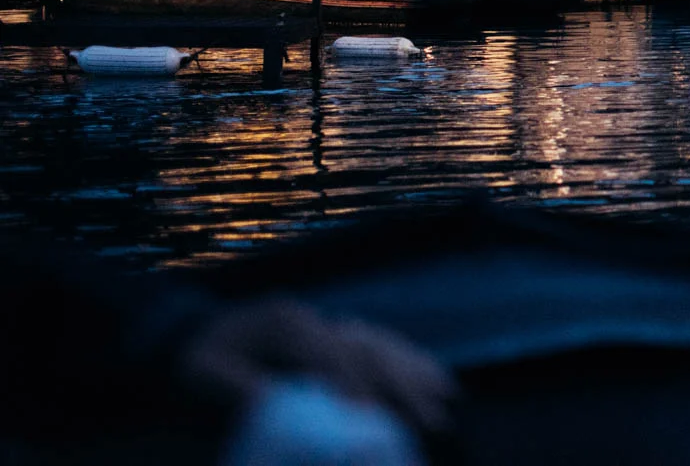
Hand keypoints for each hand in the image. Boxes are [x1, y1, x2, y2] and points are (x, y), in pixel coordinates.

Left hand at [178, 297, 454, 433]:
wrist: (195, 334)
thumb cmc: (199, 359)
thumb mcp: (203, 372)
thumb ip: (236, 385)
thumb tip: (274, 400)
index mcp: (287, 321)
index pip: (329, 352)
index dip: (349, 383)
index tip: (365, 417)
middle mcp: (318, 318)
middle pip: (369, 350)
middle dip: (400, 385)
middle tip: (430, 419)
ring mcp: (331, 323)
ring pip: (384, 348)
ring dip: (416, 375)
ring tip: (448, 400)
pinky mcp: (338, 334)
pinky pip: (383, 347)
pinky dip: (412, 363)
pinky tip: (438, 378)